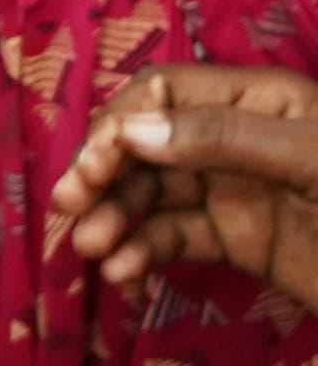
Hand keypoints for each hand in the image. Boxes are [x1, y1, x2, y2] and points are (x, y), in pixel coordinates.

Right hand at [57, 65, 317, 307]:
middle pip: (148, 144)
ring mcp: (240, 192)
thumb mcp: (313, 162)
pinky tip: (126, 272)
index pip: (165, 94)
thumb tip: (132, 132)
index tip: (91, 171)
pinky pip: (178, 238)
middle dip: (105, 176)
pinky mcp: (244, 242)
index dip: (119, 127)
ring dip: (116, 219)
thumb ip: (225, 141)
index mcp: (261, 103)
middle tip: (72, 216)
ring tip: (95, 253)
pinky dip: (143, 252)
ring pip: (155, 195)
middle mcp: (241, 141)